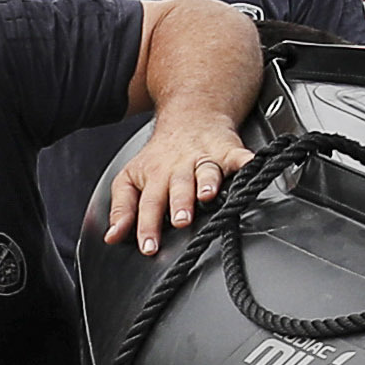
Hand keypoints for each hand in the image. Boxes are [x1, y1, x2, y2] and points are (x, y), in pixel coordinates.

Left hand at [100, 114, 250, 254]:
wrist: (189, 117)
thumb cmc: (160, 156)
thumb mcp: (130, 178)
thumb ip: (122, 209)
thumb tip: (112, 237)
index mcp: (155, 177)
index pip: (148, 204)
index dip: (148, 227)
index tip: (149, 247)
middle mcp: (180, 169)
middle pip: (179, 187)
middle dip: (180, 204)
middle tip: (180, 222)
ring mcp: (205, 159)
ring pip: (207, 172)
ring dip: (208, 182)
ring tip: (208, 196)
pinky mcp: (228, 150)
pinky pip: (239, 156)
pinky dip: (247, 161)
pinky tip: (251, 165)